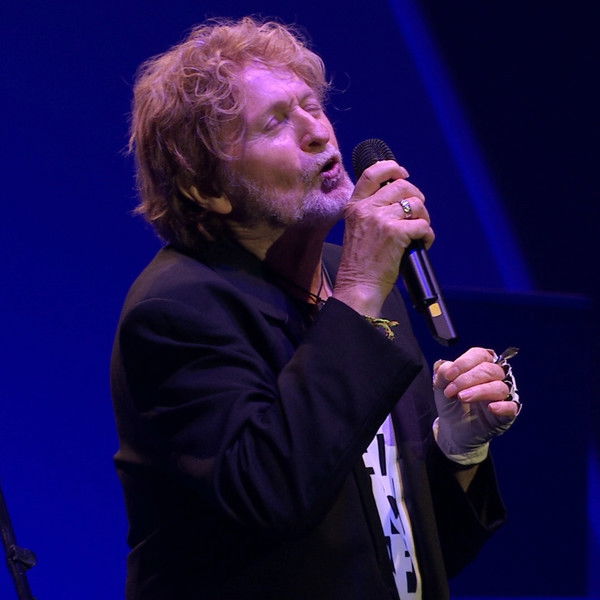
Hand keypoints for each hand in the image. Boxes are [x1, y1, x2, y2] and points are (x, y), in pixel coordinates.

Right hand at [332, 161, 433, 316]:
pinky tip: (421, 244)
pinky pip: (422, 225)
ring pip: (416, 204)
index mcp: (354, 206)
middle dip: (416, 197)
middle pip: (401, 185)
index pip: (372, 173)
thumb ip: (371, 210)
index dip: (391, 167)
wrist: (357, 285)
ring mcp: (381, 219)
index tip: (402, 173)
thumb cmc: (360, 263)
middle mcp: (366, 209)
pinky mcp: (396, 233)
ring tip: (418, 232)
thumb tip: (400, 196)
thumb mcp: (357, 229)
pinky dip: (427, 236)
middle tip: (418, 212)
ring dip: (423, 218)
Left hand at [432, 347, 519, 464]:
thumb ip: (442, 373)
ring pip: (499, 387)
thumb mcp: (441, 386)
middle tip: (451, 391)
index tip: (448, 375)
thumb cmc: (451, 402)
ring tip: (461, 397)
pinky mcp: (507, 414)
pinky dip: (502, 406)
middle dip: (467, 379)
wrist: (452, 428)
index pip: (479, 355)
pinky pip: (511, 407)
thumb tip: (446, 366)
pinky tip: (490, 407)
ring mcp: (502, 395)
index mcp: (480, 365)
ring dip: (479, 391)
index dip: (464, 362)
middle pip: (489, 369)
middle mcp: (495, 377)